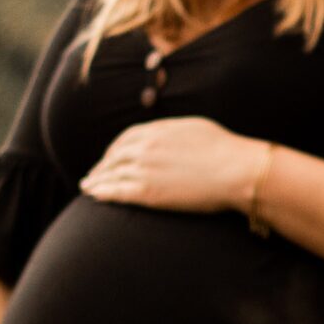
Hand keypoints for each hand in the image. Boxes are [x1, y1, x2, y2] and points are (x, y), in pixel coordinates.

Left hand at [78, 115, 265, 214]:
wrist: (235, 170)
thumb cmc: (223, 148)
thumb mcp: (194, 127)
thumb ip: (170, 130)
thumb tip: (162, 134)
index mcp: (156, 131)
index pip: (125, 139)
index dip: (114, 149)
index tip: (109, 157)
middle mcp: (145, 148)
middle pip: (114, 157)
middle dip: (102, 166)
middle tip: (93, 174)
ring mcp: (144, 170)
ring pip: (111, 175)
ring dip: (96, 180)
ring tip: (88, 187)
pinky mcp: (148, 193)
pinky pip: (117, 192)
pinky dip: (103, 192)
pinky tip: (94, 196)